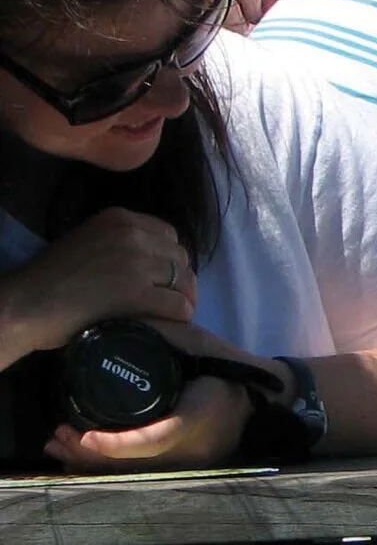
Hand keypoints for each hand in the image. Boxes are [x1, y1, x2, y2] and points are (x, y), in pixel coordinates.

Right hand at [0, 209, 193, 368]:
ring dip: (181, 299)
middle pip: (180, 257)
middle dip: (178, 280)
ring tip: (168, 315)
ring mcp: (136, 263)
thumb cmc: (50, 280)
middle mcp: (132, 235)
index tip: (162, 277)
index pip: (168, 235)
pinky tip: (167, 325)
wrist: (25, 305)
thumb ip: (120, 244)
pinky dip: (178, 318)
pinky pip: (177, 305)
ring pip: (184, 281)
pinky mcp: (136, 293)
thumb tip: (156, 263)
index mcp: (120, 219)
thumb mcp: (88, 242)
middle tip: (167, 300)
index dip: (169, 259)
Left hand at [46, 321, 291, 472]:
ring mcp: (188, 463)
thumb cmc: (229, 364)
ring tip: (59, 444)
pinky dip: (108, 464)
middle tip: (57, 434)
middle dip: (90, 453)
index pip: (156, 438)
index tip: (85, 436)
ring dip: (92, 461)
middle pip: (135, 463)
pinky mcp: (181, 468)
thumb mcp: (198, 341)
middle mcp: (193, 448)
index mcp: (200, 415)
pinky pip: (138, 471)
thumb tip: (111, 322)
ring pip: (132, 472)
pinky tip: (81, 455)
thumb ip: (160, 333)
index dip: (118, 444)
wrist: (262, 397)